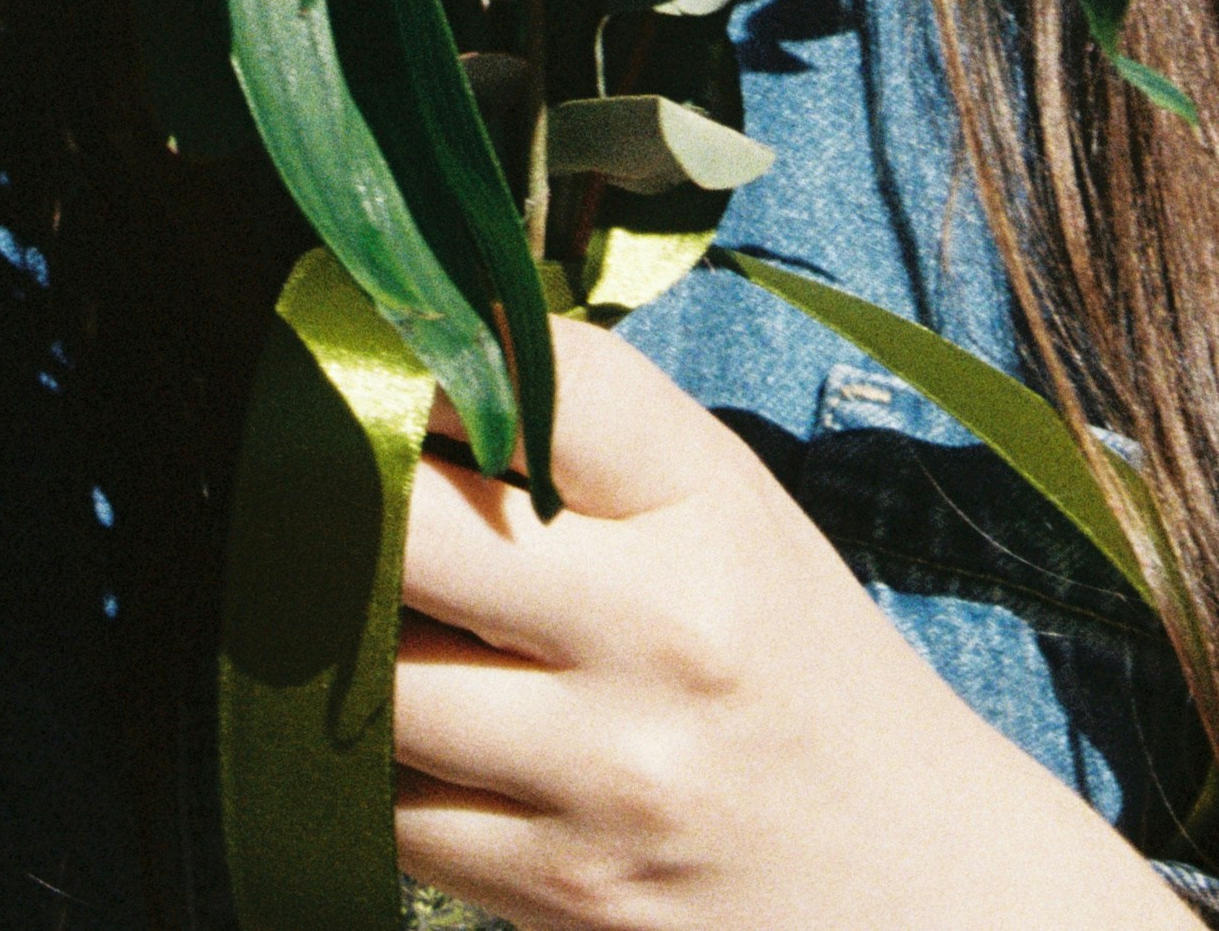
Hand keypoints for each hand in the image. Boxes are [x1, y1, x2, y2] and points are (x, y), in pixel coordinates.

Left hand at [393, 319, 1185, 930]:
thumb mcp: (728, 512)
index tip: (370, 342)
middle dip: (336, 496)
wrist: (911, 880)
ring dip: (339, 644)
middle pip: (411, 525)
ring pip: (378, 678)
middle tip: (307, 476)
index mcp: (708, 502)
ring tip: (346, 608)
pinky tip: (407, 729)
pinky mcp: (563, 889)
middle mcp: (662, 629)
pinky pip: (392, 808)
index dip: (426, 348)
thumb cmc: (789, 660)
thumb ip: (585, 440)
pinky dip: (373, 766)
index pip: (535, 381)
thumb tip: (404, 351)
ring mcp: (608, 771)